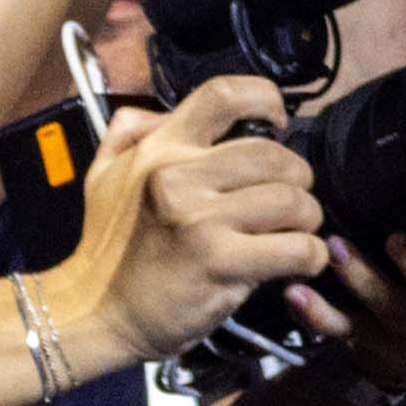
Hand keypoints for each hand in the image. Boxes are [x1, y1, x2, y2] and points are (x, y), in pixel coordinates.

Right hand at [57, 76, 327, 365]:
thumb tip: (169, 111)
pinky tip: (296, 262)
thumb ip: (133, 132)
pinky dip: (309, 256)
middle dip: (297, 180)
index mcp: (158, 148)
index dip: (265, 99)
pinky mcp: (219, 260)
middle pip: (276, 155)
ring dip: (307, 220)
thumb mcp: (105, 173)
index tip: (278, 123)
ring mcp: (199, 218)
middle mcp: (177, 175)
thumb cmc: (111, 244)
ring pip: (293, 200)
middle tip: (290, 202)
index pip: (224, 95)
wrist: (96, 310)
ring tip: (292, 233)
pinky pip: (297, 247)